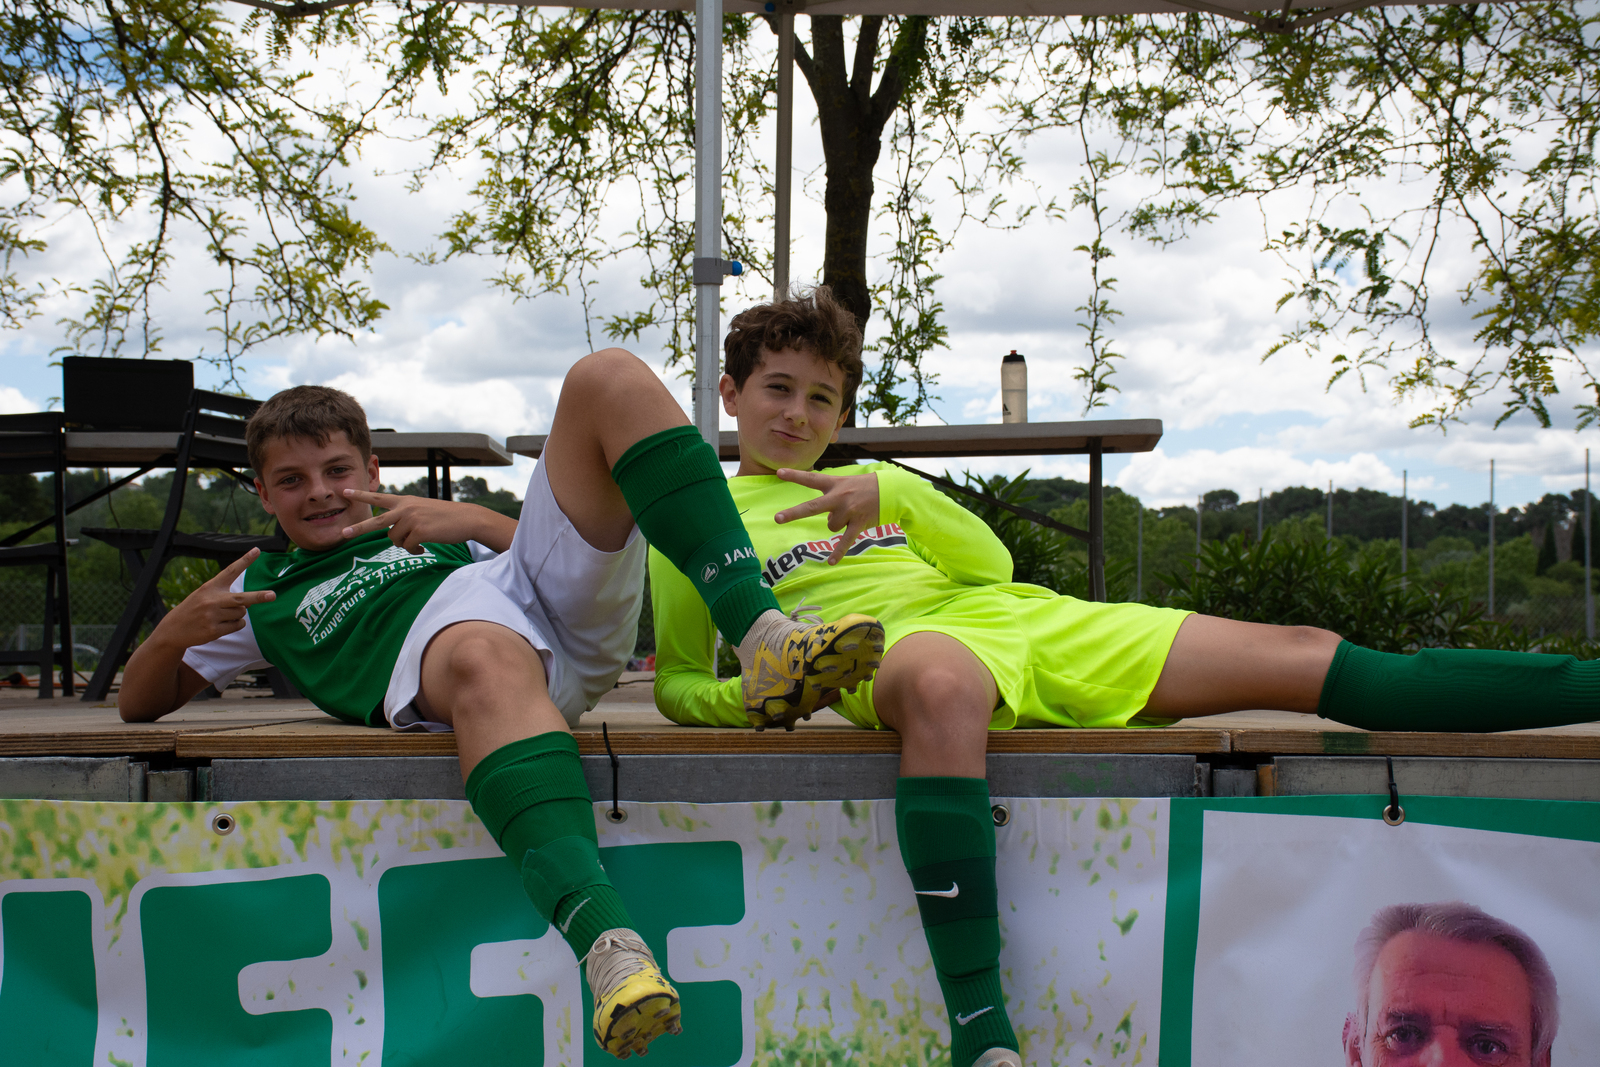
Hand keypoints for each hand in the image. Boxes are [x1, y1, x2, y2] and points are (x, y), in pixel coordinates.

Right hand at [153, 548, 274, 648]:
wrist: (173, 629)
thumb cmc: (195, 610)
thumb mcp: (206, 596)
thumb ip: (227, 596)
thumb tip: (251, 602)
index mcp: (211, 587)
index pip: (230, 571)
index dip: (245, 560)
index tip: (257, 550)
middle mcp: (212, 600)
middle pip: (242, 598)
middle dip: (259, 597)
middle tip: (273, 595)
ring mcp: (212, 615)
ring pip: (242, 613)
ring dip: (238, 615)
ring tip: (221, 616)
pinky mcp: (214, 630)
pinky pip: (237, 625)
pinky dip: (235, 625)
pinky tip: (220, 625)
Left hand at [340, 489, 509, 553]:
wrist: (467, 518)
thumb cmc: (446, 517)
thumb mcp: (422, 510)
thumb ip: (405, 517)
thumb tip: (394, 535)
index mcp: (405, 501)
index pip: (378, 498)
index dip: (360, 496)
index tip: (344, 493)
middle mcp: (405, 508)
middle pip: (376, 521)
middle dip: (358, 529)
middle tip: (343, 534)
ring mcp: (412, 519)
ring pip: (395, 540)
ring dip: (405, 544)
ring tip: (419, 542)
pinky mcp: (419, 531)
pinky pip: (408, 547)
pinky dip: (415, 550)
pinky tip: (425, 547)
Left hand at [773, 468, 879, 565]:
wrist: (892, 491)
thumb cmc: (865, 487)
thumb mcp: (846, 482)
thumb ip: (832, 495)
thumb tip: (826, 519)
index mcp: (834, 484)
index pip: (811, 479)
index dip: (795, 475)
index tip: (779, 472)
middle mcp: (839, 497)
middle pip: (811, 507)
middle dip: (794, 514)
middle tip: (777, 519)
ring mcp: (848, 510)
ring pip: (830, 526)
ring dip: (837, 524)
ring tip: (850, 515)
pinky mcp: (858, 523)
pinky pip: (845, 540)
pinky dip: (838, 552)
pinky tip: (830, 562)